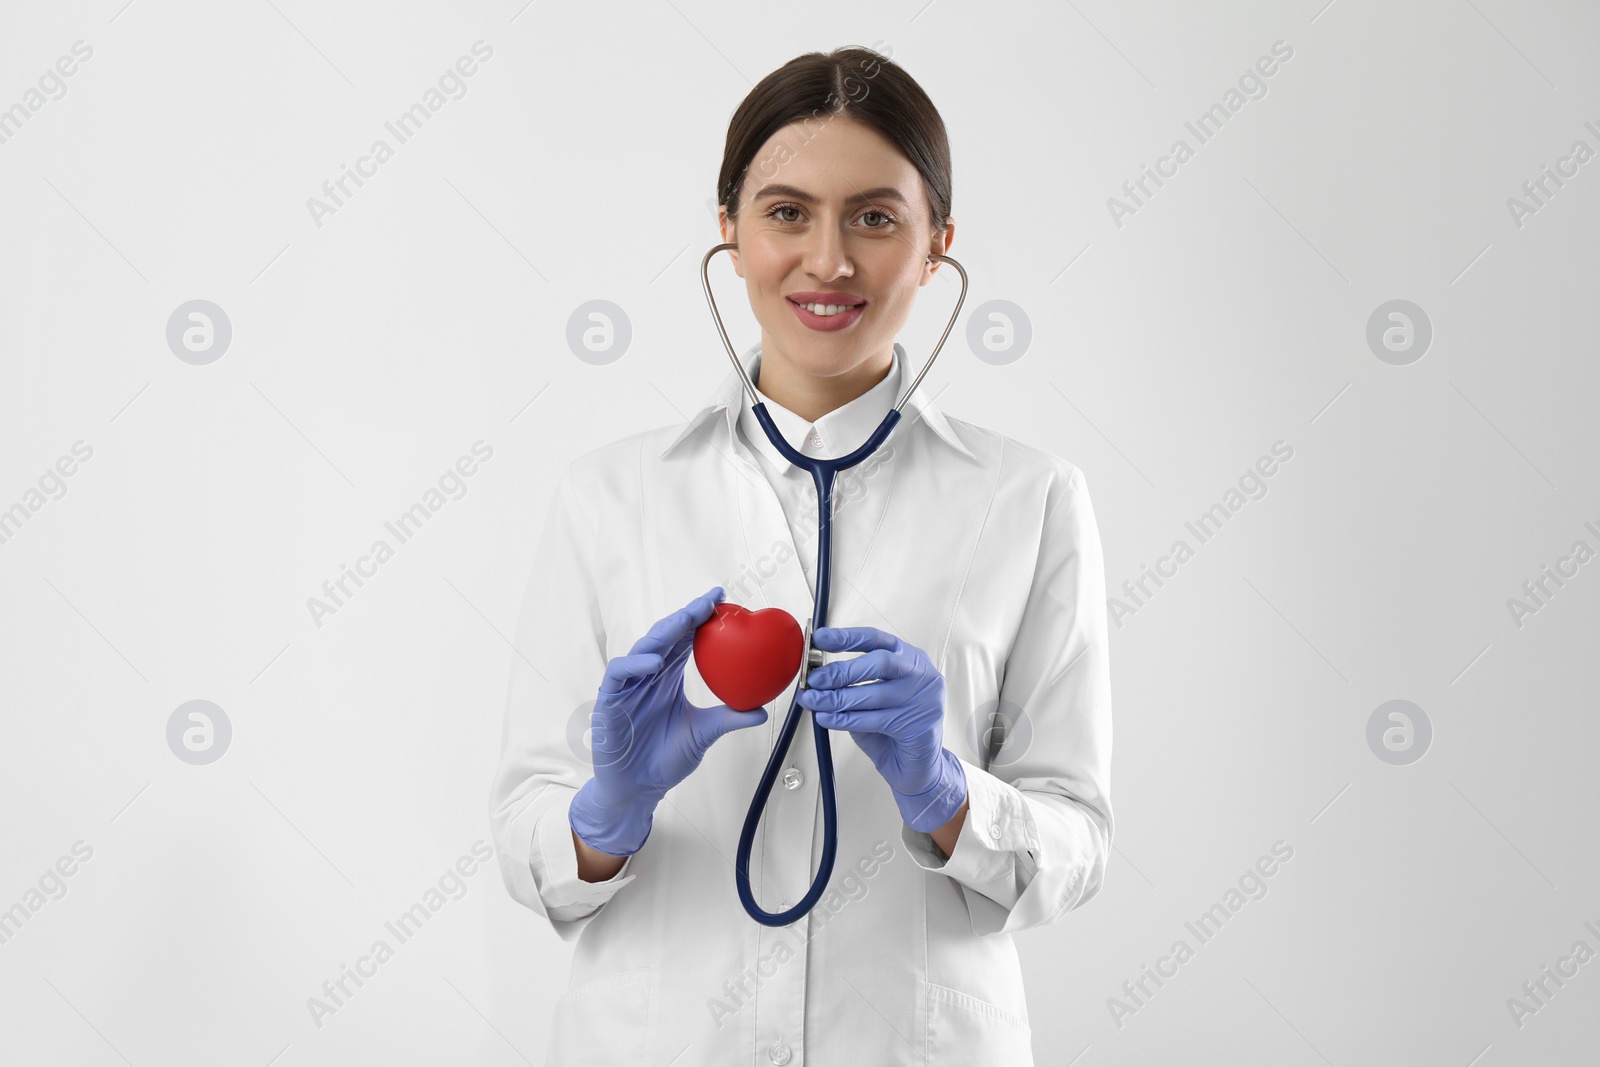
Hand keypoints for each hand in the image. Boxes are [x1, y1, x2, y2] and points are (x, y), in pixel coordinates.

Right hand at [569, 587, 768, 855]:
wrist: (638, 789)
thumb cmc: (665, 759)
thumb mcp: (703, 734)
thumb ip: (728, 718)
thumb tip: (763, 711)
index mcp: (668, 677)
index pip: (684, 639)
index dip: (700, 618)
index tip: (723, 600)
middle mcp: (648, 676)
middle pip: (665, 636)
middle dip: (686, 616)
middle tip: (709, 601)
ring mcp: (627, 686)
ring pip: (643, 648)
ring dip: (664, 633)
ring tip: (686, 621)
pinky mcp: (609, 701)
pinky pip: (619, 674)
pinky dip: (635, 664)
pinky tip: (656, 663)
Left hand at [795, 626, 966, 832]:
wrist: (918, 767)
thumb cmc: (892, 728)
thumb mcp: (871, 698)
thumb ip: (851, 684)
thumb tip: (816, 678)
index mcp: (909, 658)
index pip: (877, 639)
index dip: (847, 637)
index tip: (820, 638)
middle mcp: (920, 674)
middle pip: (880, 662)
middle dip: (842, 670)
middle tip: (815, 680)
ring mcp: (925, 699)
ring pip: (875, 693)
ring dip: (838, 698)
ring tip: (814, 701)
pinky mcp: (919, 726)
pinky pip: (875, 720)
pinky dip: (846, 719)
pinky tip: (828, 718)